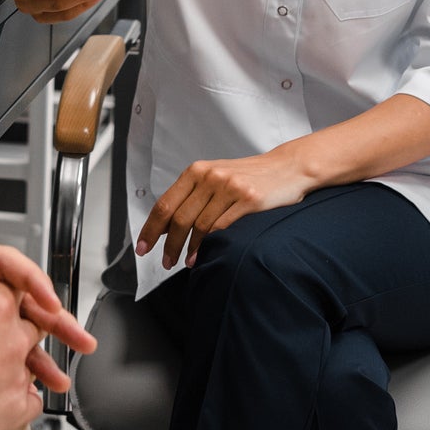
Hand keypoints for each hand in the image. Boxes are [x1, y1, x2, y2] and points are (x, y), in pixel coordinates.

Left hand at [0, 215, 94, 386]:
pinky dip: (10, 373)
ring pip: (8, 334)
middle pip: (19, 302)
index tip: (47, 303)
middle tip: (79, 341)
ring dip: (35, 355)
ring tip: (58, 379)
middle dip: (52, 322)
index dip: (32, 284)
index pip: (8, 267)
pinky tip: (22, 390)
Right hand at [0, 281, 45, 429]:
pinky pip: (32, 401)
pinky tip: (5, 397)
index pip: (12, 289)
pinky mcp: (13, 412)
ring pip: (30, 363)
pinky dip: (23, 397)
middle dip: (13, 327)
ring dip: (17, 362)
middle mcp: (13, 340)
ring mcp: (16, 377)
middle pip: (27, 324)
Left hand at [136, 147, 313, 268]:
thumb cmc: (248, 176)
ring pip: (199, 226)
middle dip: (168, 245)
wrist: (286, 167)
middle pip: (179, 218)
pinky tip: (203, 254)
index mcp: (197, 171)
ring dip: (188, 249)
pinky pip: (222, 227)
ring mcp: (229, 187)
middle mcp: (210, 176)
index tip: (143, 247)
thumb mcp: (214, 178)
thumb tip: (164, 225)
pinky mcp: (248, 199)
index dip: (151, 228)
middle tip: (165, 261)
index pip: (165, 203)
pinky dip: (208, 245)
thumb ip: (191, 197)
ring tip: (184, 262)